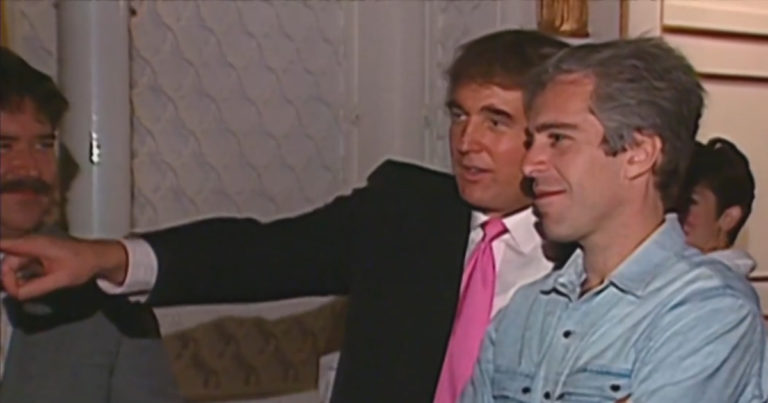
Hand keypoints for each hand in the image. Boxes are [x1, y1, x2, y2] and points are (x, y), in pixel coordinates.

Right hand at [0, 235, 127, 299]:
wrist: (97, 258)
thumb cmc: (81, 264)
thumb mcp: (59, 279)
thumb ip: (36, 287)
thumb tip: (16, 295)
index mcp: (33, 245)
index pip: (3, 245)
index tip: (0, 280)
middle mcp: (29, 245)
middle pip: (6, 262)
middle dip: (7, 279)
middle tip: (18, 295)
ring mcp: (32, 251)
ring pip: (12, 266)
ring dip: (13, 280)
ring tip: (20, 293)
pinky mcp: (35, 258)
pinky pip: (20, 268)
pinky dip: (19, 279)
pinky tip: (24, 289)